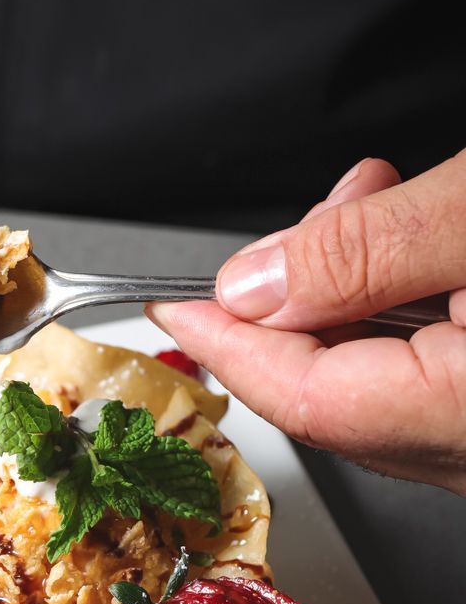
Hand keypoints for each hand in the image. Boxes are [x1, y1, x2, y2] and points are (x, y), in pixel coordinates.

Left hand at [146, 151, 465, 495]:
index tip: (169, 304)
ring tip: (374, 203)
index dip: (225, 344)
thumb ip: (363, 254)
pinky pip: (433, 380)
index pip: (305, 400)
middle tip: (308, 222)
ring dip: (355, 294)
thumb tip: (255, 284)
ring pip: (383, 383)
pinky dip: (403, 311)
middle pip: (338, 398)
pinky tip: (417, 248)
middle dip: (295, 301)